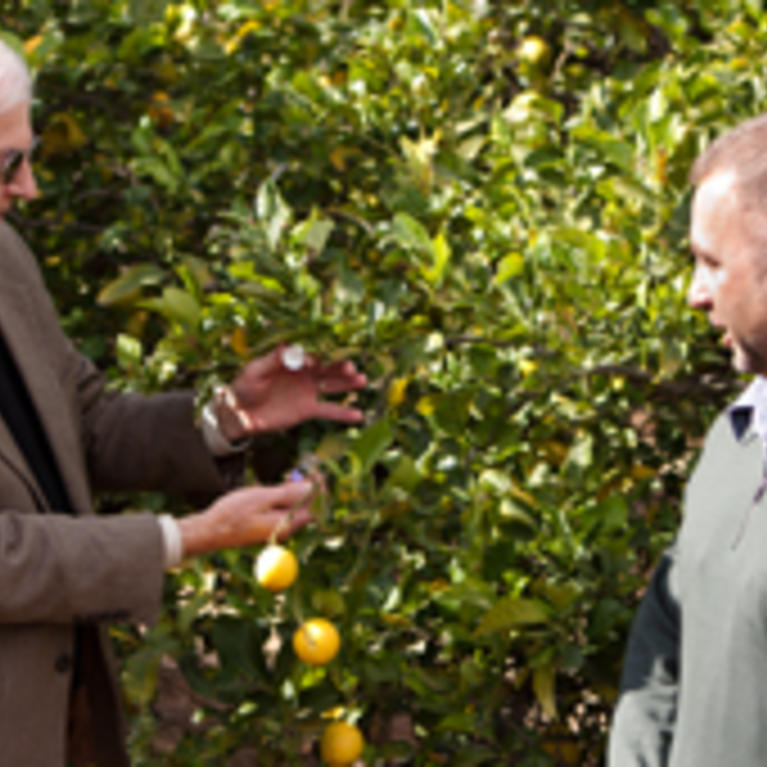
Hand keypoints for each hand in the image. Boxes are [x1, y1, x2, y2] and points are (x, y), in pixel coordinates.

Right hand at [178, 479, 314, 556]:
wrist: (209, 531)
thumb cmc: (233, 513)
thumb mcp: (262, 497)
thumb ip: (289, 494)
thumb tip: (312, 488)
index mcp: (287, 524)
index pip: (316, 508)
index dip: (319, 490)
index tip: (315, 473)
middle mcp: (285, 530)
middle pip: (307, 509)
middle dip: (308, 489)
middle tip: (302, 471)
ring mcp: (276, 530)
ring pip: (295, 510)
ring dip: (296, 493)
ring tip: (289, 477)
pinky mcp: (267, 528)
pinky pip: (283, 512)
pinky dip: (284, 500)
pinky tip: (277, 488)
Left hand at [216, 345, 366, 440]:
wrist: (239, 413)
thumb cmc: (244, 386)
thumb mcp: (255, 370)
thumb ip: (274, 360)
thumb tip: (292, 349)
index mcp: (293, 360)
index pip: (311, 355)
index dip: (318, 357)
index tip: (318, 361)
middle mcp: (304, 374)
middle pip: (327, 368)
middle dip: (340, 367)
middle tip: (352, 368)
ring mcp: (308, 392)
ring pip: (333, 386)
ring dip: (348, 383)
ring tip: (362, 381)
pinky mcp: (308, 410)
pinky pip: (328, 411)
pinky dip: (343, 413)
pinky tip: (358, 415)